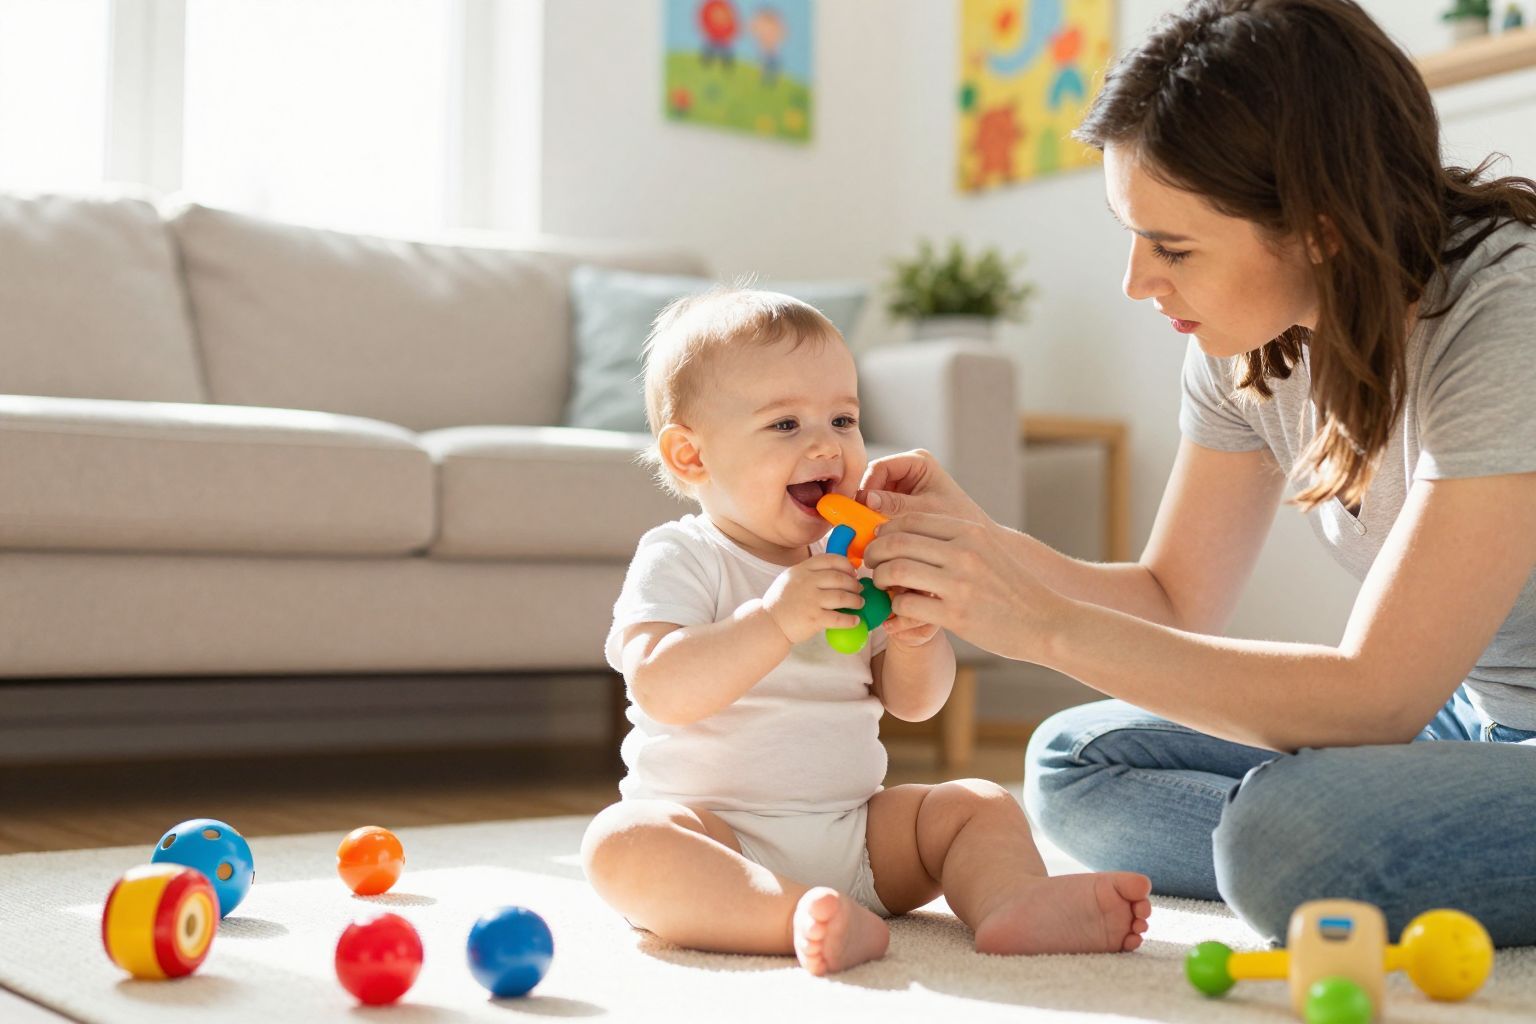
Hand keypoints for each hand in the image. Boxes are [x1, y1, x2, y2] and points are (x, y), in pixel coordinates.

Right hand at [762, 554, 865, 645]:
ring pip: (843, 597)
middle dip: (854, 584)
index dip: (846, 565)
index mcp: (802, 569)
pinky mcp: (814, 619)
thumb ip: (809, 572)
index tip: (853, 572)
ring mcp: (811, 600)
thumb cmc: (782, 602)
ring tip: (859, 603)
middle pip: (840, 578)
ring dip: (856, 600)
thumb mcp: (790, 578)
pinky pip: (839, 618)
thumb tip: (838, 571)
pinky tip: (855, 621)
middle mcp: (807, 582)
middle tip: (858, 590)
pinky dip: (850, 620)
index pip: (830, 560)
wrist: (769, 624)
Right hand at [857, 449, 988, 523]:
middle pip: (874, 480)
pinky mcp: (900, 500)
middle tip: (860, 521)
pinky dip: (876, 518)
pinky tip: (878, 532)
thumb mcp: (925, 512)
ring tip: (870, 529)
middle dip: (866, 501)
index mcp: (918, 461)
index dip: (867, 486)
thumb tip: (867, 500)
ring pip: (874, 494)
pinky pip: (880, 506)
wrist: (974, 540)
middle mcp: (908, 469)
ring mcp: (903, 484)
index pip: (880, 467)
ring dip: (870, 511)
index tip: (861, 507)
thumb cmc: (958, 520)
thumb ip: (897, 505)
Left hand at [861, 513, 1068, 662]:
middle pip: (896, 541)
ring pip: (896, 570)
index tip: (878, 543)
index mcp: (969, 531)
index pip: (910, 520)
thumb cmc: (1012, 587)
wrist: (1046, 621)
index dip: (885, 530)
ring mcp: (959, 583)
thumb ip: (952, 541)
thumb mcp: (986, 550)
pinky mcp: (955, 614)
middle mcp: (963, 551)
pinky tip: (898, 610)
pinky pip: (906, 604)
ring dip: (880, 579)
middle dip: (873, 553)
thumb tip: (907, 536)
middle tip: (870, 565)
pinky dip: (894, 607)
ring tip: (882, 587)